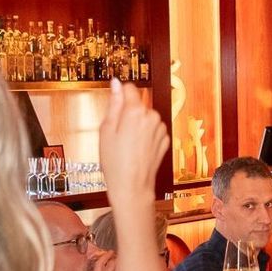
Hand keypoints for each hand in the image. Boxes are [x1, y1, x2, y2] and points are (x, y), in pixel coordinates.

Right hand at [97, 79, 168, 202]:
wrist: (132, 187)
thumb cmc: (115, 162)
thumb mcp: (106, 130)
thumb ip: (114, 103)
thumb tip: (116, 83)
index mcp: (135, 111)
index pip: (129, 88)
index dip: (119, 95)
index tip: (114, 104)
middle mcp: (151, 117)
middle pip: (137, 105)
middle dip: (127, 114)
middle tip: (117, 134)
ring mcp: (160, 129)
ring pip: (145, 118)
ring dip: (137, 125)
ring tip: (127, 145)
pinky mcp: (164, 140)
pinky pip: (152, 130)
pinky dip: (145, 136)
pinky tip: (137, 150)